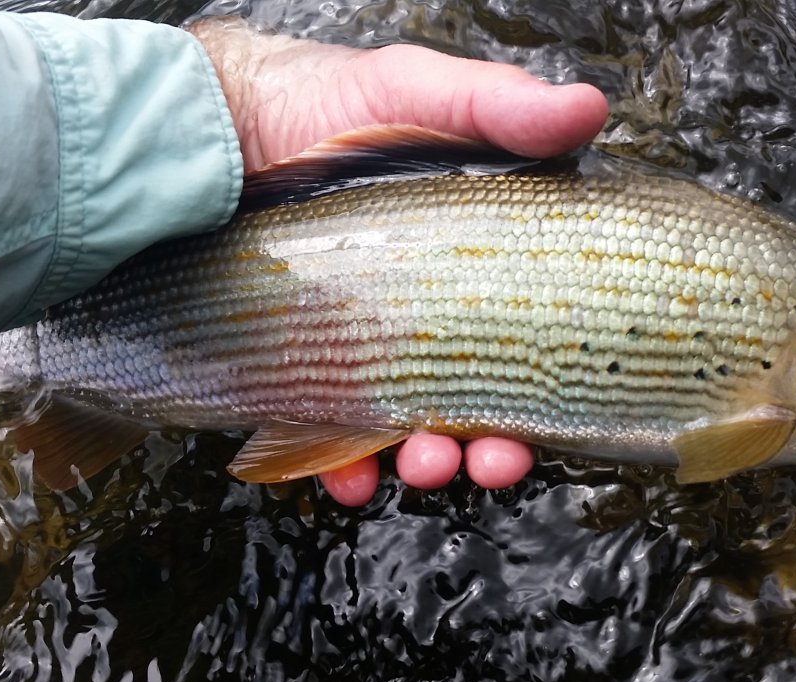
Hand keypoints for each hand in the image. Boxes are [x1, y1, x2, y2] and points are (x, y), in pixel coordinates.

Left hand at [189, 18, 602, 503]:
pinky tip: (350, 476)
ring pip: (408, 427)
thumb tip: (590, 107)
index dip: (544, 384)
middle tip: (489, 459)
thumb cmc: (319, 104)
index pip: (526, 336)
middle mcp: (425, 314)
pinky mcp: (301, 369)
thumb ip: (496, 105)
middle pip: (476, 398)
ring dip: (428, 459)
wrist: (204, 127)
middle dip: (491, 444)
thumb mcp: (412, 92)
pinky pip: (328, 435)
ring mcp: (363, 346)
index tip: (550, 412)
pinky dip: (344, 464)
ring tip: (425, 463)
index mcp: (470, 264)